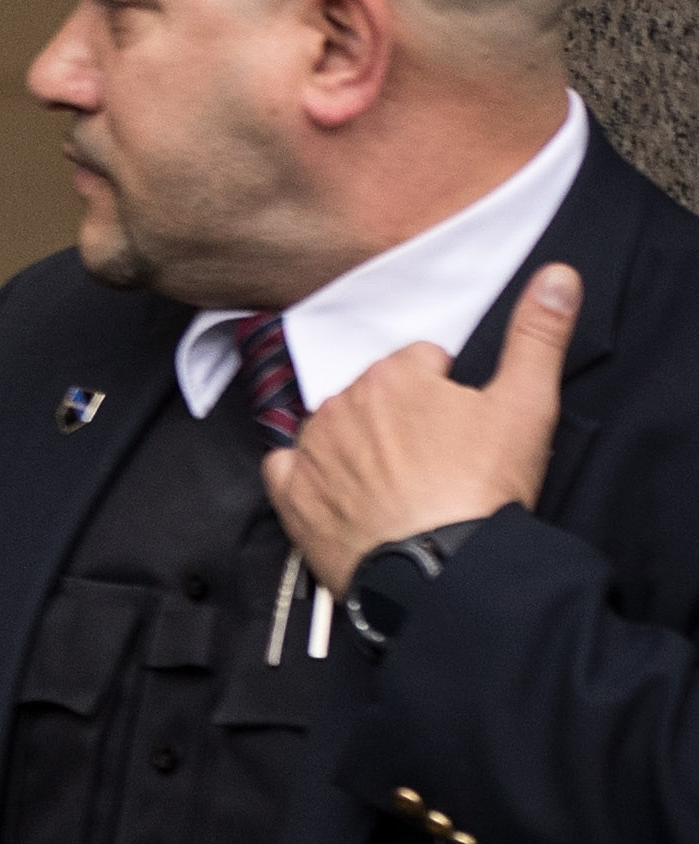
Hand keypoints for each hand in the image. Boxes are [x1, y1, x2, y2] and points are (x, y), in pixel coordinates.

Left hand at [265, 261, 575, 590]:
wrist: (443, 569)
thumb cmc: (483, 488)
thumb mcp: (527, 403)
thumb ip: (538, 333)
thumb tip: (556, 275)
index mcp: (392, 376)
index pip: (420, 364)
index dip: (446, 394)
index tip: (462, 429)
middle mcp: (340, 404)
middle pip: (375, 397)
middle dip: (402, 420)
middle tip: (436, 461)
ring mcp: (310, 451)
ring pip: (333, 430)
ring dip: (358, 446)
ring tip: (398, 484)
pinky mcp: (291, 497)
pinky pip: (286, 470)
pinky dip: (307, 478)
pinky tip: (340, 494)